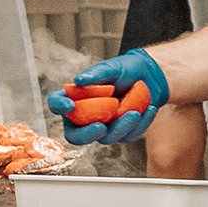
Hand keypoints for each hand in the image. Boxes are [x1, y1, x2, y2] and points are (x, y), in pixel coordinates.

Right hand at [50, 48, 168, 145]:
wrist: (150, 78)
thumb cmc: (125, 70)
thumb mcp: (112, 68)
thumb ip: (96, 74)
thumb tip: (79, 80)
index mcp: (74, 97)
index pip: (57, 104)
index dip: (58, 106)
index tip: (69, 105)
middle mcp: (85, 115)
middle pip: (75, 135)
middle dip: (86, 134)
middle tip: (100, 126)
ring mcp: (103, 126)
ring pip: (105, 138)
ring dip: (120, 127)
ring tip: (135, 112)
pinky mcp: (122, 132)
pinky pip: (127, 136)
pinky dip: (139, 125)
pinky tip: (149, 109)